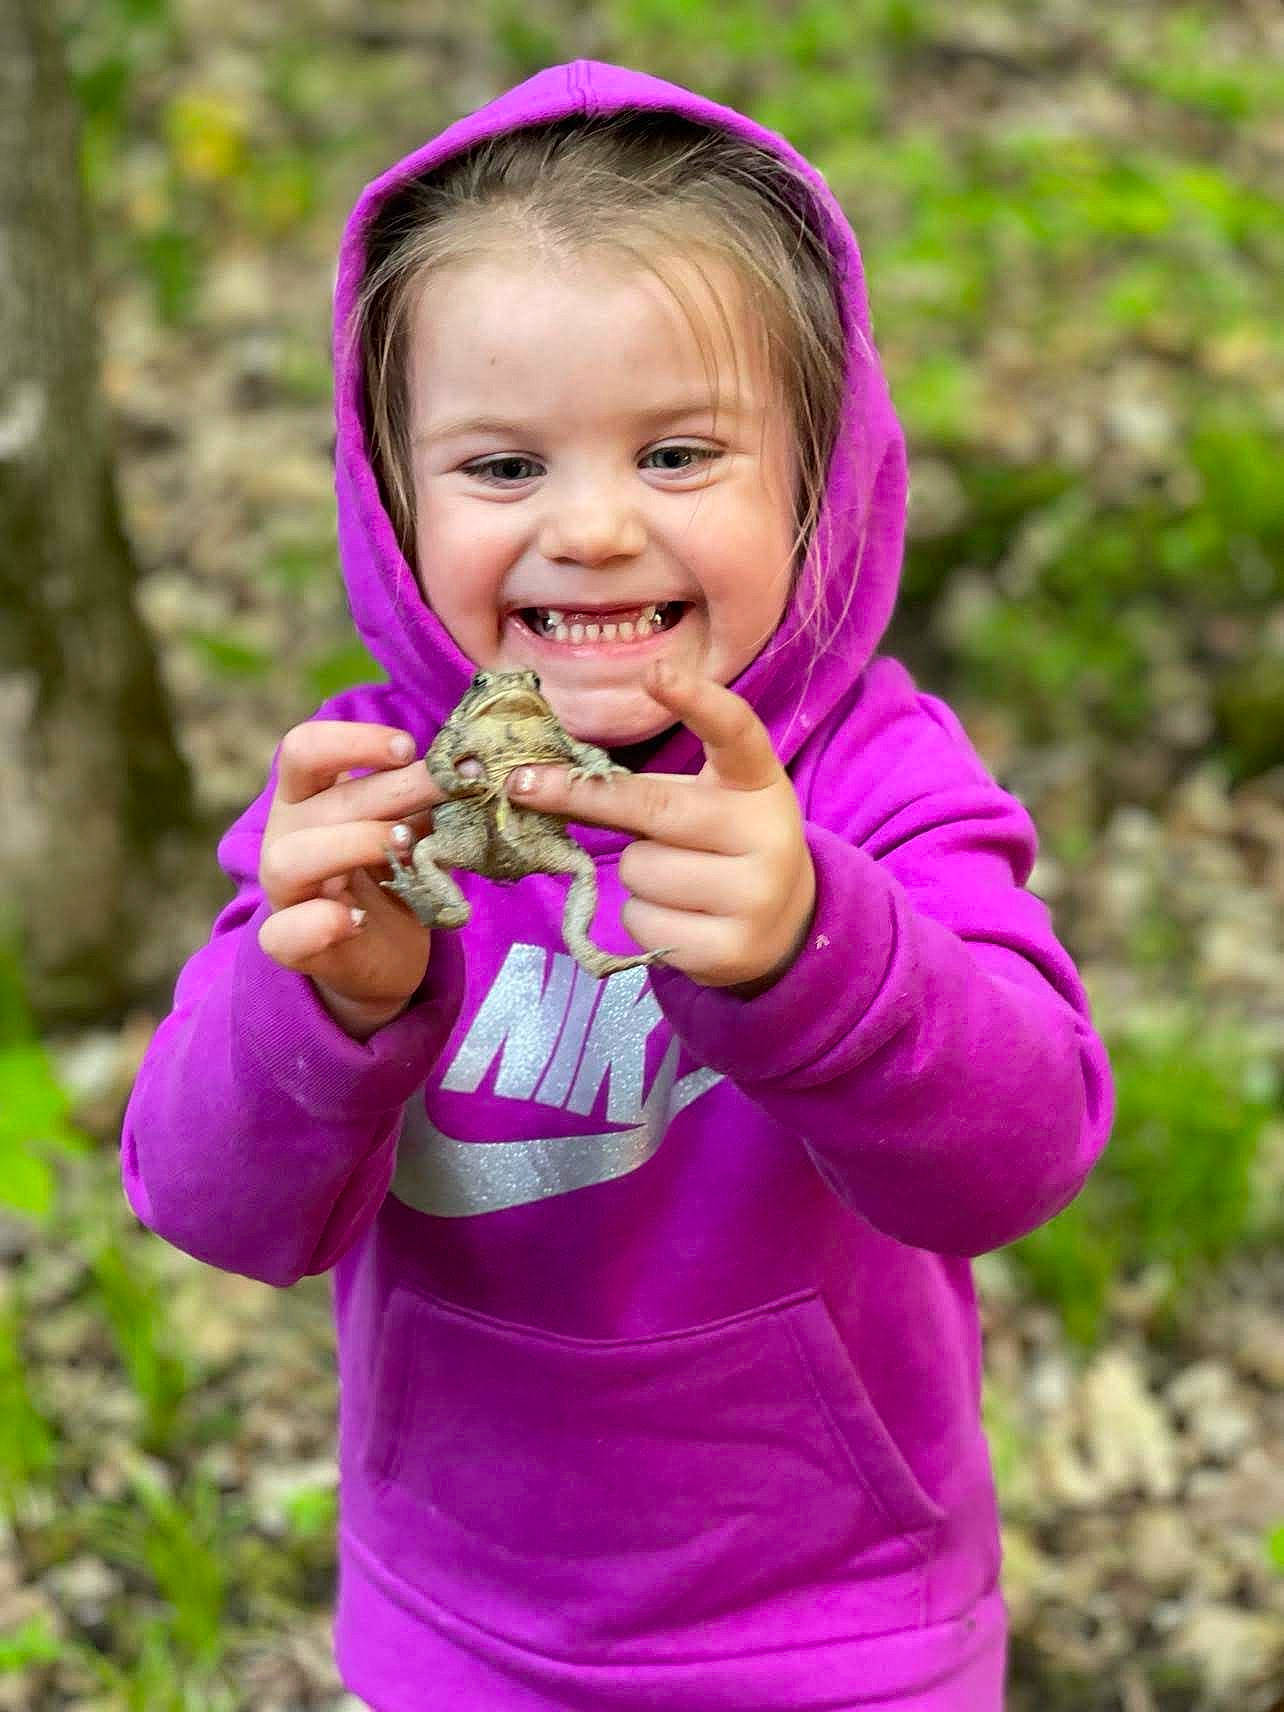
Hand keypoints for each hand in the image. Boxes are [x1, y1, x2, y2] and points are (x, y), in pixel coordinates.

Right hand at [257, 721, 443, 1038]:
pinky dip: (318, 925)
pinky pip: (283, 934)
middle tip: (453, 790)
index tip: (408, 748)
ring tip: (410, 850)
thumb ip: (424, 801)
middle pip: (325, 802)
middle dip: (397, 790)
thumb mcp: (410, 826)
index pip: (304, 750)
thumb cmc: (391, 870)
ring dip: (358, 846)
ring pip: (292, 859)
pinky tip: (357, 920)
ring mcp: (284, 889)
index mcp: (308, 796)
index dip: (352, 742)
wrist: (379, 950)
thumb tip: (468, 771)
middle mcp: (287, 834)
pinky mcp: (289, 941)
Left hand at [507, 661, 815, 992]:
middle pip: (654, 808)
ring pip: (640, 871)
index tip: (654, 671)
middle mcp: (766, 833)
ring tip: (676, 882)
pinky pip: (642, 922)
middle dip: (582, 798)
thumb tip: (541, 782)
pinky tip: (680, 918)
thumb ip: (647, 790)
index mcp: (757, 782)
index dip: (695, 702)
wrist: (784, 926)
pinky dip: (641, 918)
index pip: (735, 732)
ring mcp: (754, 894)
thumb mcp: (704, 805)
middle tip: (524, 784)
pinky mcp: (731, 948)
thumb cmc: (722, 847)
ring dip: (635, 875)